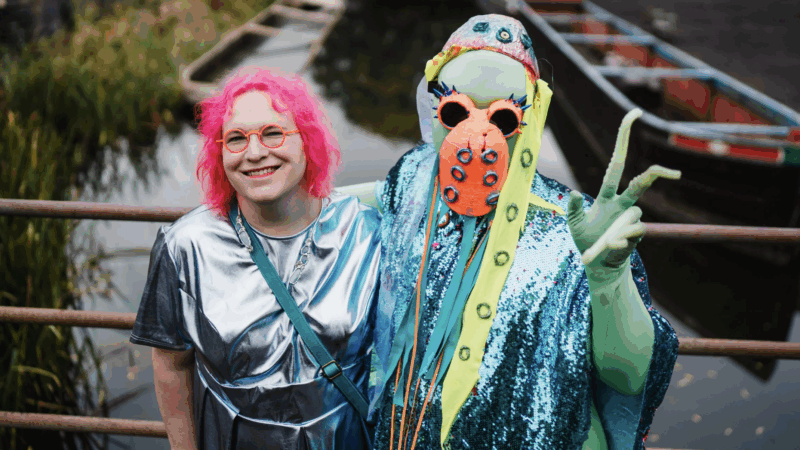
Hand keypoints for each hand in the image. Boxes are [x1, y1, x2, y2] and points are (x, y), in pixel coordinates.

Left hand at [566, 109, 680, 282]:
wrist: (598, 266)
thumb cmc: (587, 242)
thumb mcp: (573, 224)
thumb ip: (572, 208)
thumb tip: (573, 193)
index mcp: (608, 196)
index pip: (617, 165)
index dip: (623, 141)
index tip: (634, 117)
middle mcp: (623, 204)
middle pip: (642, 183)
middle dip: (658, 174)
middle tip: (675, 173)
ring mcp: (631, 219)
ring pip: (635, 214)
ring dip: (619, 229)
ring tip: (605, 242)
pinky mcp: (636, 235)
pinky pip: (633, 232)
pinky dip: (620, 239)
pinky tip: (611, 246)